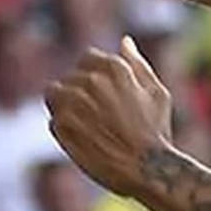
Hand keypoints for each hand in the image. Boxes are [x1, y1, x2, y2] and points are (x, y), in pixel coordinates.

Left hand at [45, 36, 174, 195]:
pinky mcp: (62, 124)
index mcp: (114, 67)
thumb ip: (137, 64)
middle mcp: (91, 80)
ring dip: (64, 107)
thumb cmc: (157, 132)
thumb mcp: (157, 93)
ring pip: (54, 94)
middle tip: (96, 118)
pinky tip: (83, 142)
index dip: (92, 76)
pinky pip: (54, 121)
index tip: (100, 95)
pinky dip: (64, 131)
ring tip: (83, 127)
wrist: (148, 169)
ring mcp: (74, 101)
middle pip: (69, 78)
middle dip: (78, 94)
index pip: (87, 58)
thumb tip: (124, 41)